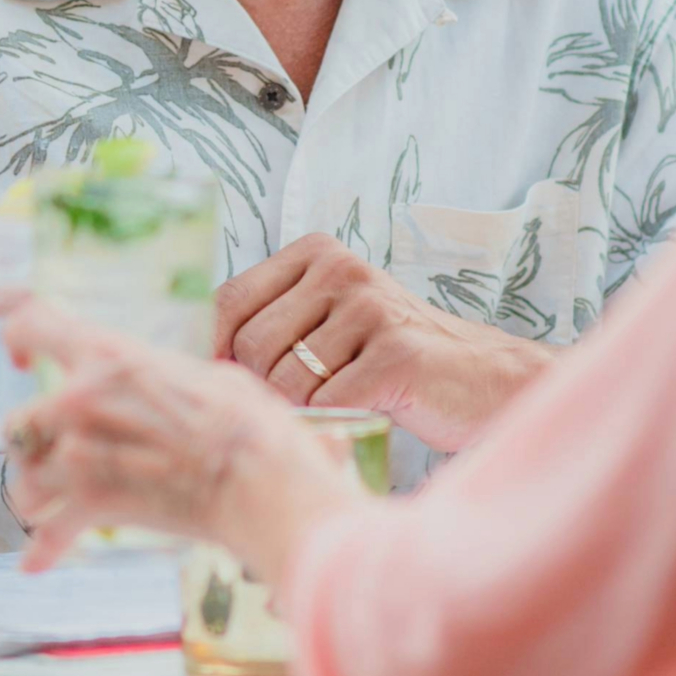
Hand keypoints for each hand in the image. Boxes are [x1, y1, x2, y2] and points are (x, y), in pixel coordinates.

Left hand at [1, 302, 363, 577]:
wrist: (260, 479)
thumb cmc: (248, 421)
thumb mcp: (204, 374)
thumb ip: (157, 376)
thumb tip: (155, 380)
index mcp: (111, 356)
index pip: (33, 325)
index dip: (23, 340)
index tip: (26, 360)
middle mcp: (81, 398)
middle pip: (17, 422)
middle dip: (35, 442)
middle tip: (63, 453)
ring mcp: (81, 453)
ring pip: (23, 481)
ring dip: (37, 494)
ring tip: (58, 502)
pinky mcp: (92, 504)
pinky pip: (47, 530)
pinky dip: (44, 546)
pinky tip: (38, 560)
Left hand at [215, 234, 552, 452]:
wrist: (483, 379)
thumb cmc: (392, 359)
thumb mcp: (330, 322)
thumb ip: (272, 326)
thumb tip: (192, 367)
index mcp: (317, 254)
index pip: (228, 301)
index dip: (215, 352)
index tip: (231, 385)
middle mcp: (341, 269)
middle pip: (248, 345)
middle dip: (264, 388)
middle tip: (305, 401)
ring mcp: (370, 307)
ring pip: (283, 380)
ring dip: (303, 409)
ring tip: (342, 401)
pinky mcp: (396, 352)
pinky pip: (326, 403)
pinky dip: (336, 422)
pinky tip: (367, 410)